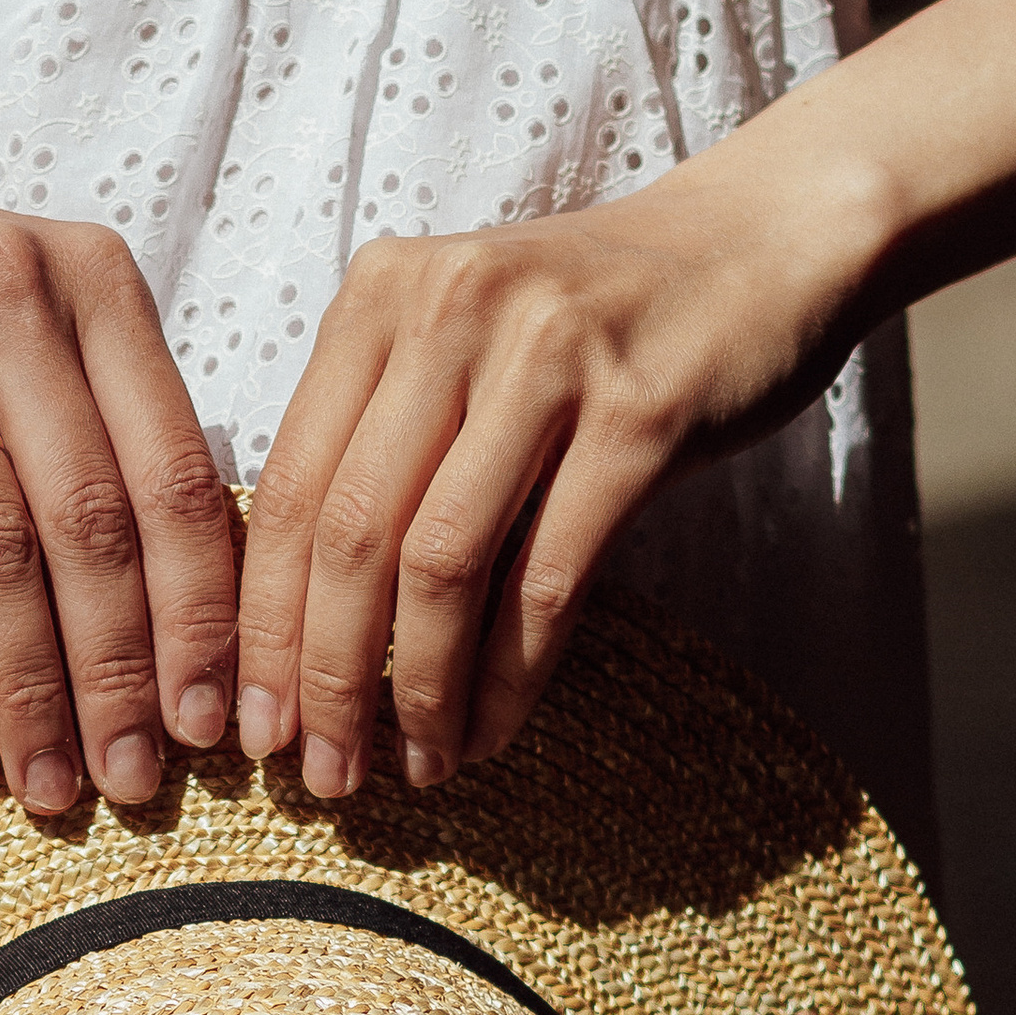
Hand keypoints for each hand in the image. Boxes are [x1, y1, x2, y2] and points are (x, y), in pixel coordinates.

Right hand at [0, 136, 238, 819]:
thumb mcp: (37, 314)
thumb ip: (110, 423)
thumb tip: (188, 622)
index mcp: (99, 285)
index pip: (179, 473)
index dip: (204, 613)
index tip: (214, 723)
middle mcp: (15, 292)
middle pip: (94, 521)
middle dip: (123, 672)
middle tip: (137, 781)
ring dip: (30, 683)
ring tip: (52, 779)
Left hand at [235, 179, 864, 795]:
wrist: (762, 241)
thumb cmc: (595, 315)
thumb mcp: (462, 338)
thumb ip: (382, 434)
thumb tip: (301, 620)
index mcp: (382, 296)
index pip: (287, 485)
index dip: (259, 621)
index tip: (253, 719)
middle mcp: (450, 313)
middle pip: (349, 532)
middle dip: (322, 675)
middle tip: (321, 774)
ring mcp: (547, 360)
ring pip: (441, 563)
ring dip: (418, 688)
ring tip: (414, 765)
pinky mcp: (639, 415)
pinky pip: (548, 578)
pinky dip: (511, 675)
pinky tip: (493, 732)